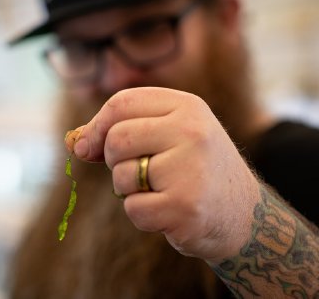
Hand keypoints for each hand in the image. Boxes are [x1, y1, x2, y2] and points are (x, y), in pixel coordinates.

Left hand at [66, 87, 260, 262]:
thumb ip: (122, 131)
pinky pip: (133, 208)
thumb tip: (75, 142)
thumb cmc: (196, 171)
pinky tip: (169, 213)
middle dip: (114, 161)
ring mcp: (190, 168)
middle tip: (138, 172)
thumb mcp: (169, 137)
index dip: (97, 126)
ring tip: (163, 192)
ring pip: (121, 175)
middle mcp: (192, 131)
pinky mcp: (185, 206)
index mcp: (187, 107)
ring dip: (130, 191)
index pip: (122, 103)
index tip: (89, 147)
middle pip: (116, 139)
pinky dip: (142, 216)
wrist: (243, 214)